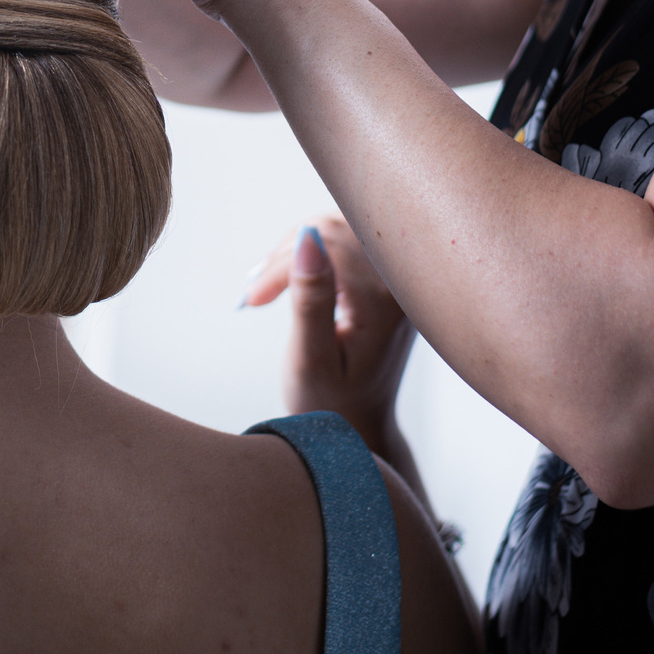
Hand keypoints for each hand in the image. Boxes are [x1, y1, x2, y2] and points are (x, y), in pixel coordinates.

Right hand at [243, 216, 414, 445]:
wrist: (361, 424)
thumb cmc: (331, 403)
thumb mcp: (310, 359)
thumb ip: (310, 299)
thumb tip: (307, 240)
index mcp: (383, 304)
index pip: (327, 249)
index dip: (281, 266)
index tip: (253, 299)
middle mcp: (400, 285)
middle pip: (335, 230)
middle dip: (288, 254)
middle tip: (259, 292)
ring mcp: (399, 280)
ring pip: (339, 229)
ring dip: (298, 249)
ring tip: (271, 286)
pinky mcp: (390, 278)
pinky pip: (349, 241)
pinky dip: (315, 252)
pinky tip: (296, 279)